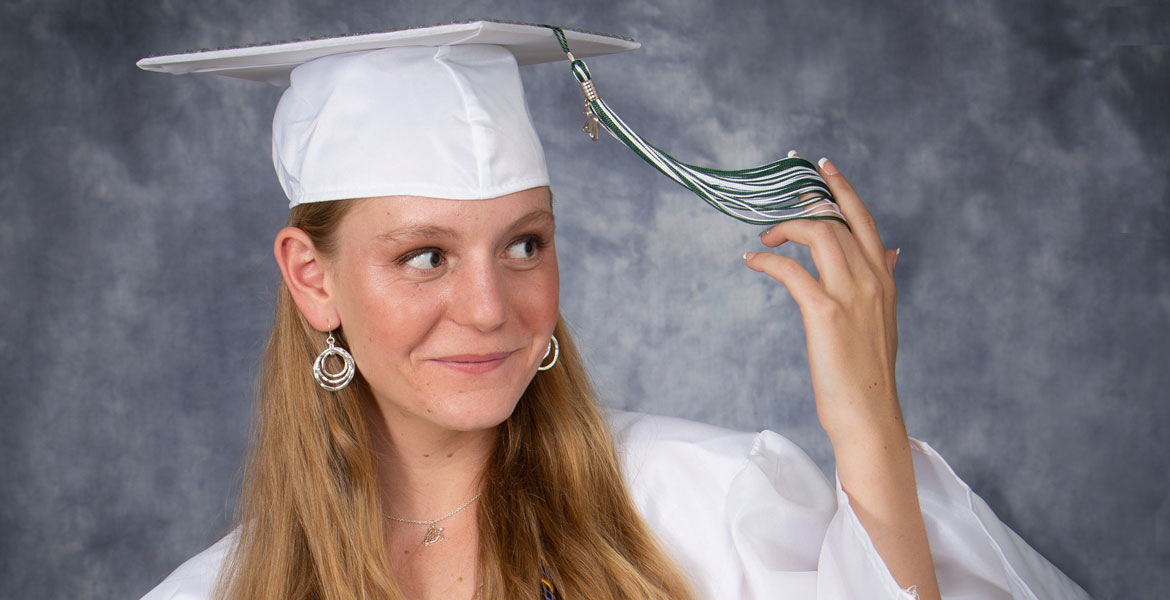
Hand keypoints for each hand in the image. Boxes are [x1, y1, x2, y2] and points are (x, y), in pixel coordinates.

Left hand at [744, 157, 902, 441]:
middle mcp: (871, 280)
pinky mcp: (825, 313)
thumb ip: (884, 281)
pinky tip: (753, 259)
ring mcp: (850, 294)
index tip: (824, 168)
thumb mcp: (885, 319)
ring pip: (819, 235)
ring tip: (766, 234)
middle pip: (838, 219)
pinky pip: (792, 270)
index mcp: (884, 280)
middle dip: (808, 199)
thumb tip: (890, 251)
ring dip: (786, 227)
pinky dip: (769, 259)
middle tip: (781, 192)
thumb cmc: (869, 372)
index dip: (843, 190)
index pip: (865, 221)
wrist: (869, 414)